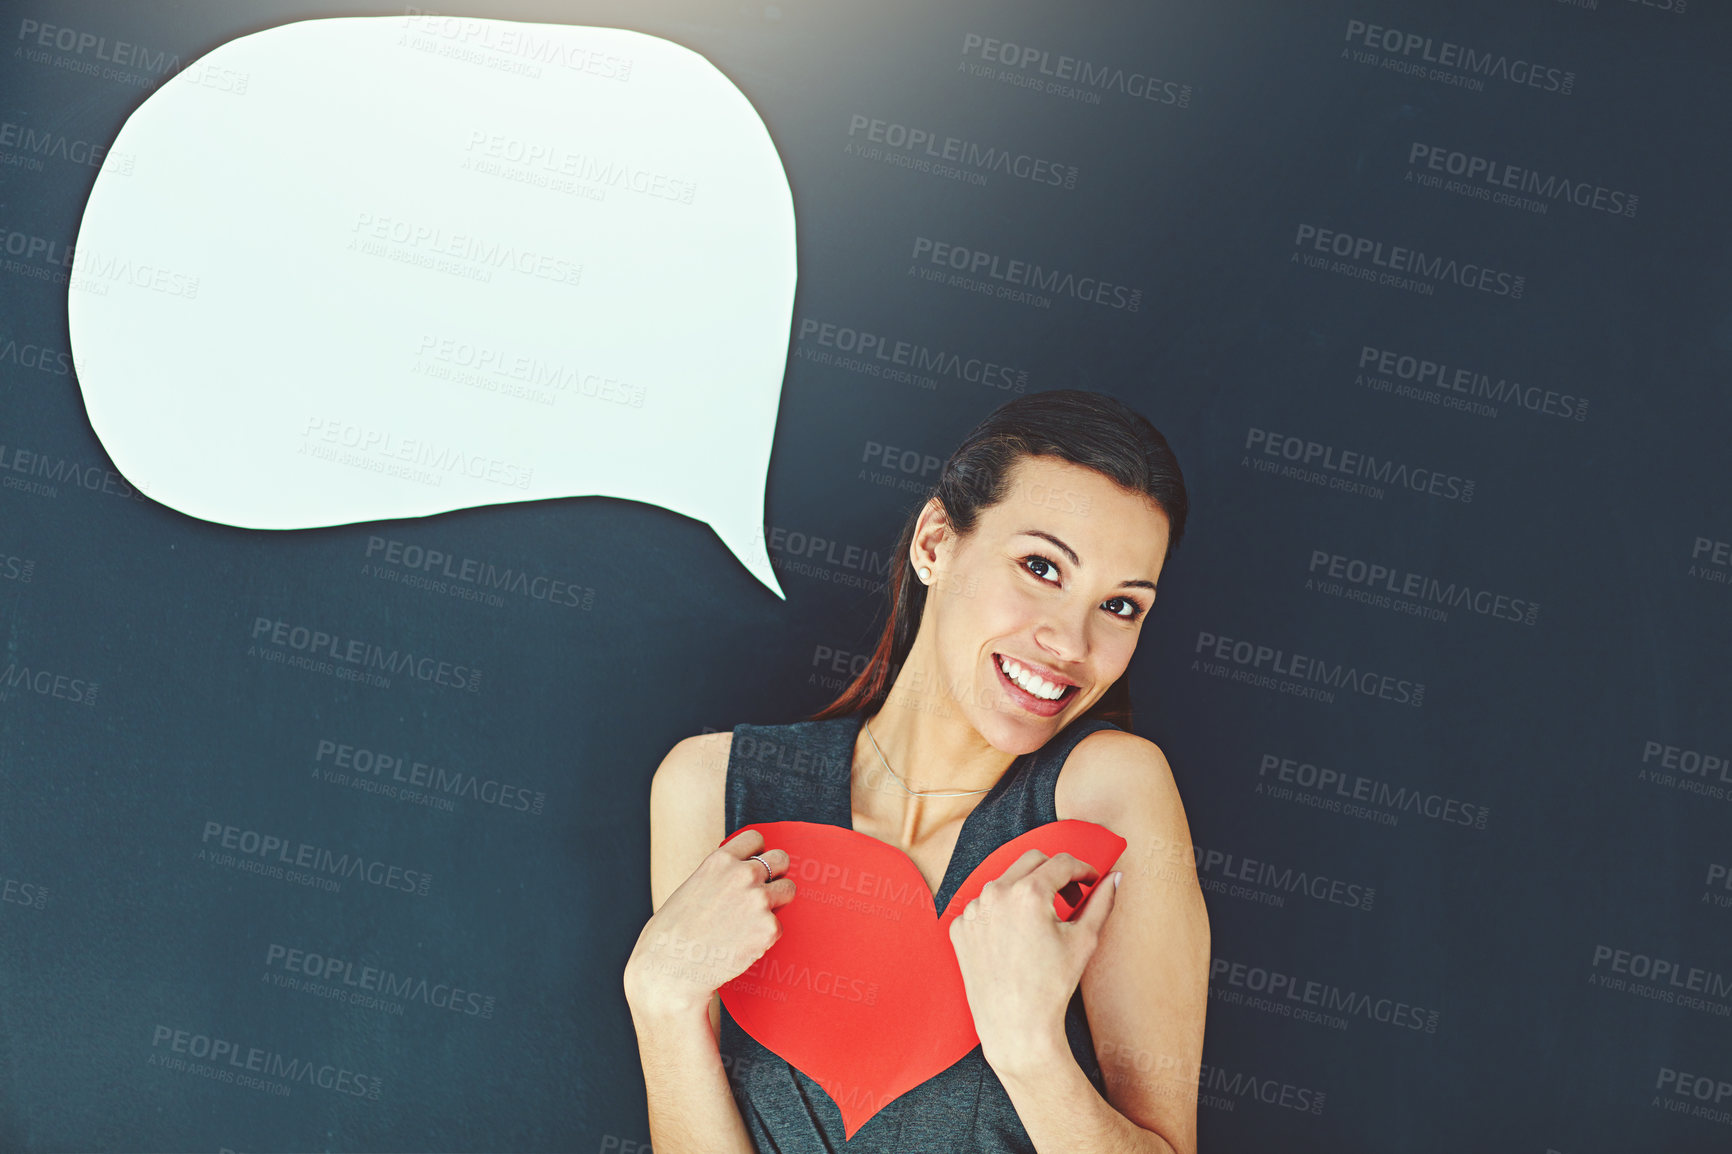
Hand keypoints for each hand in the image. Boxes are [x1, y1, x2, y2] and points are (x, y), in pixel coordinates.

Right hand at [624, 828, 795, 1020]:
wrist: (671, 970)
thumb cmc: (673, 933)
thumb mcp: (692, 888)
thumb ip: (720, 877)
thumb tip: (742, 874)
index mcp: (720, 861)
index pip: (755, 839)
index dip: (756, 854)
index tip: (752, 867)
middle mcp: (743, 875)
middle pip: (781, 859)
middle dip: (775, 874)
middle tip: (763, 893)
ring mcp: (759, 900)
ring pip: (788, 890)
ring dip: (776, 903)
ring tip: (750, 922)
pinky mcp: (769, 928)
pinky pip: (778, 927)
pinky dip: (764, 937)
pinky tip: (741, 945)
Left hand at [947, 850, 1118, 1074]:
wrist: (1015, 1026)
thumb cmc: (1052, 986)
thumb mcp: (1084, 940)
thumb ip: (1102, 901)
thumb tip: (1115, 877)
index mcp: (1028, 893)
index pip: (1062, 863)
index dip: (1083, 869)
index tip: (1091, 881)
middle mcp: (995, 894)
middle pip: (1032, 861)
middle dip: (1055, 872)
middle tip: (1071, 896)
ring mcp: (974, 910)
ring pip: (1005, 882)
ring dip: (1027, 891)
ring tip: (1043, 921)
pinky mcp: (960, 927)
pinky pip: (985, 907)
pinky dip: (1002, 914)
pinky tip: (1016, 939)